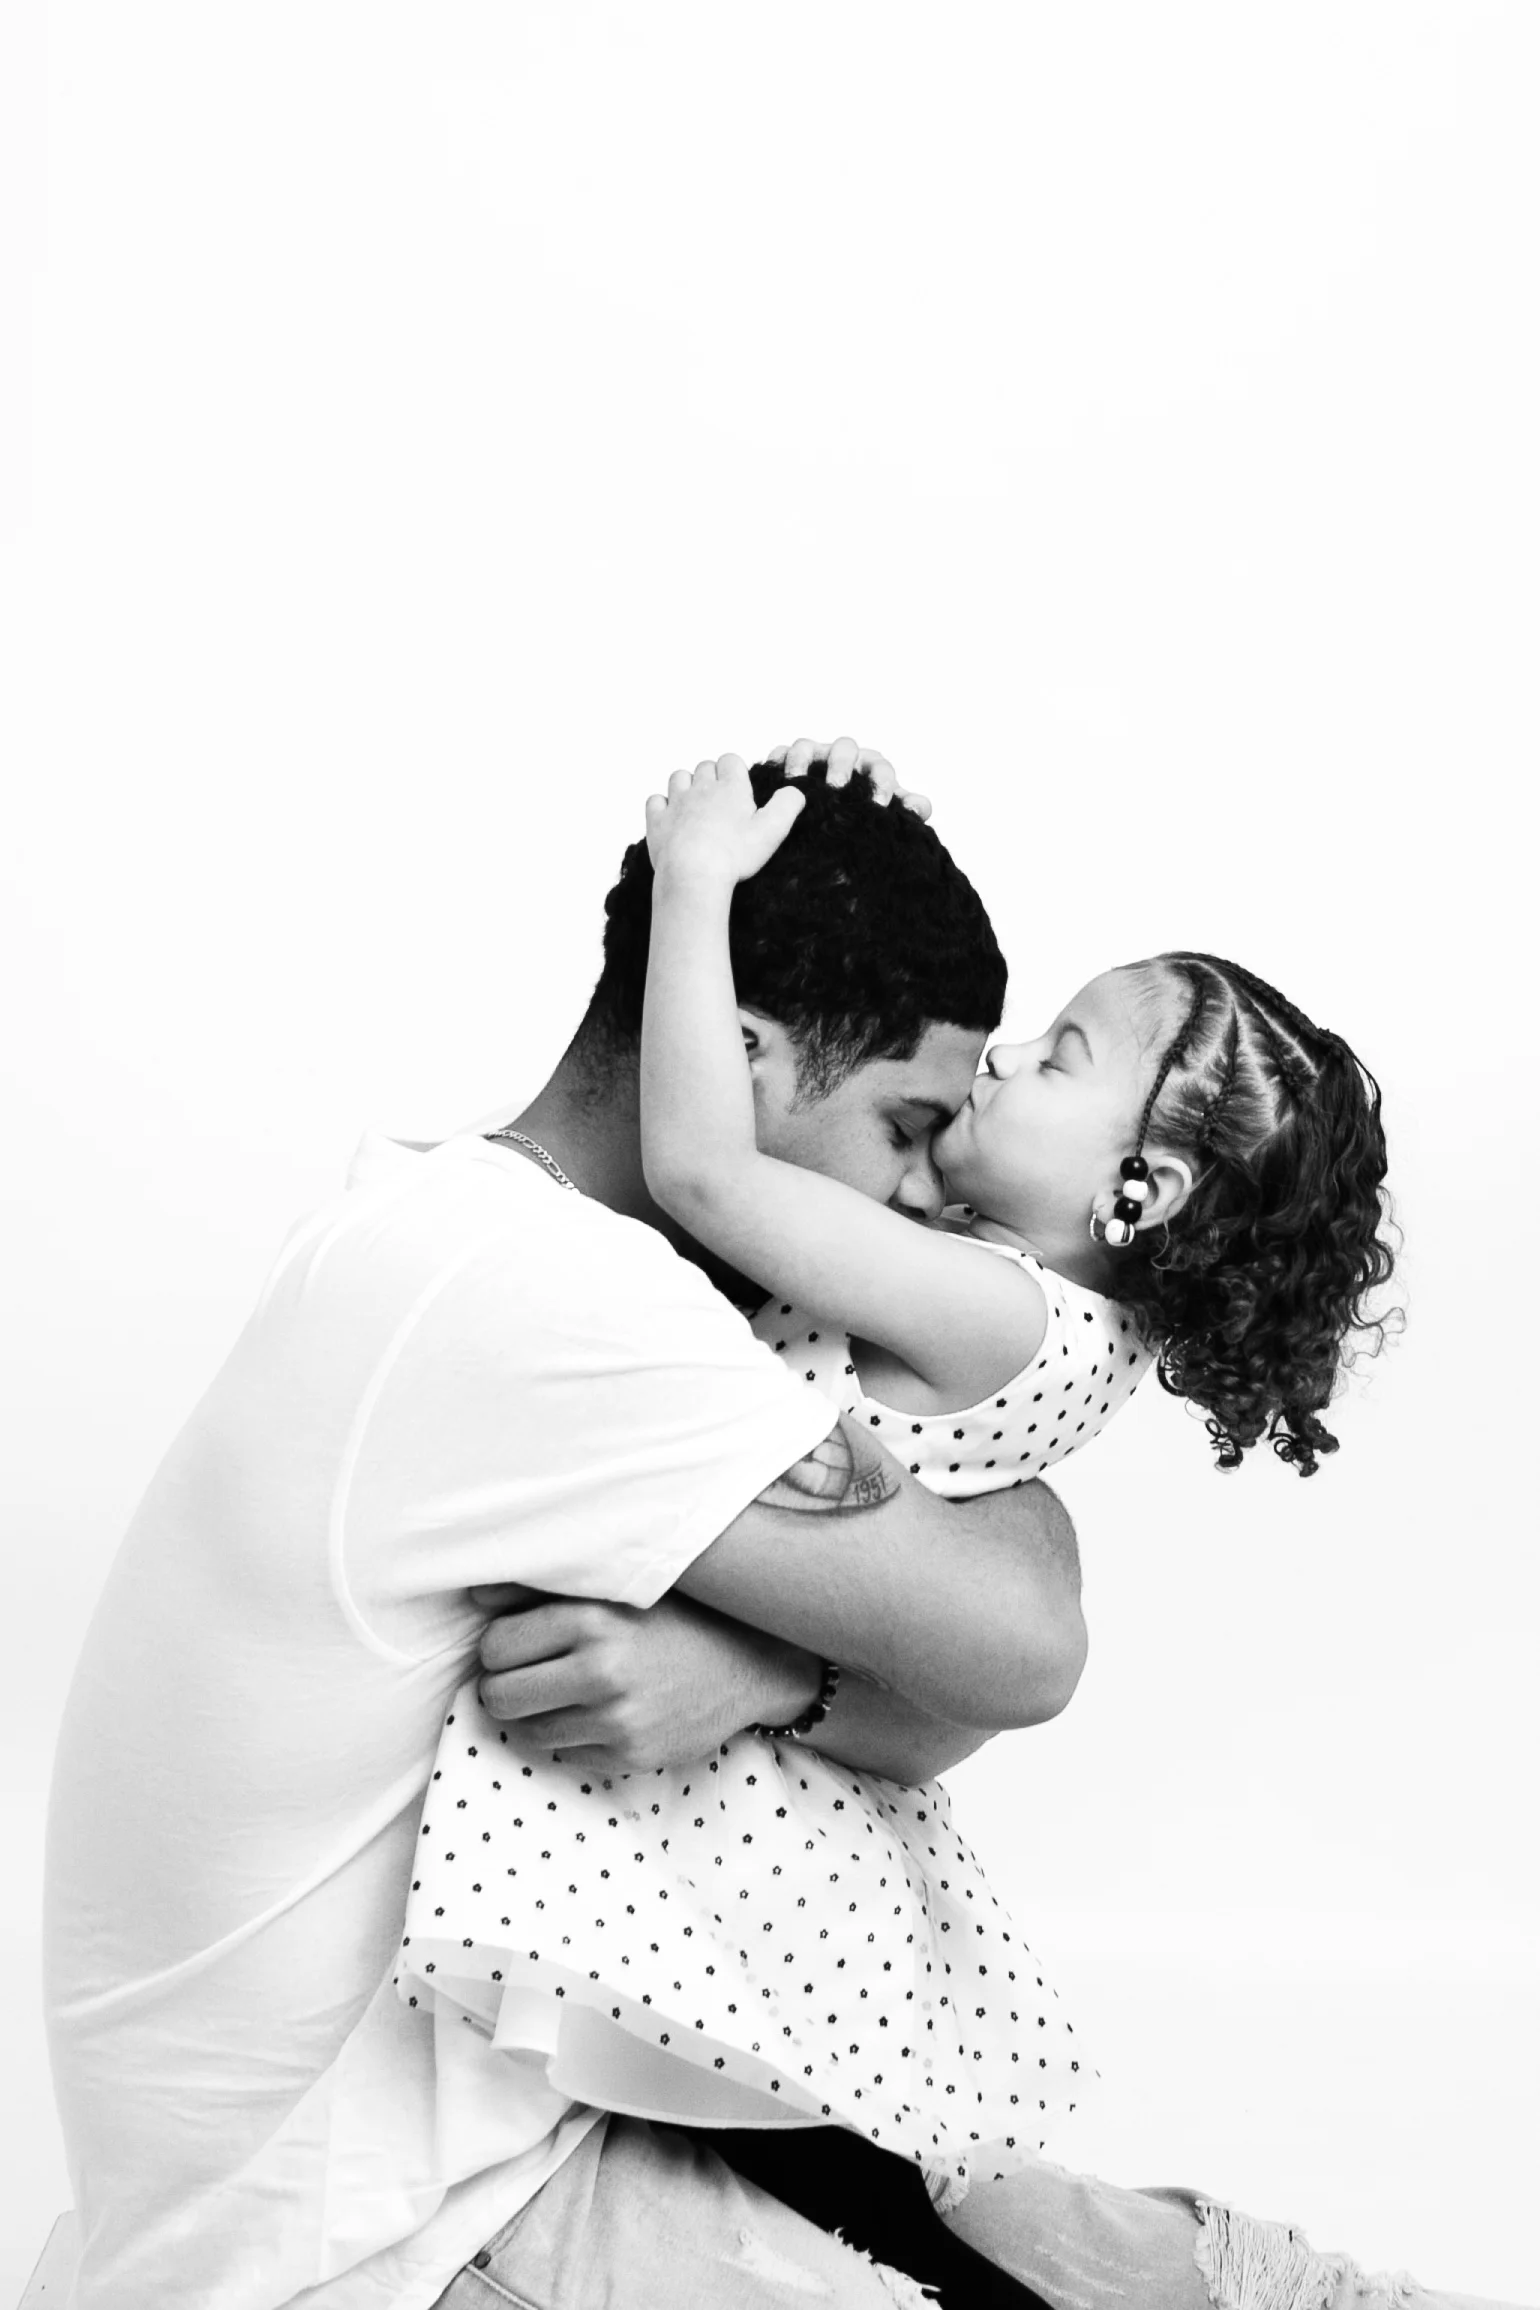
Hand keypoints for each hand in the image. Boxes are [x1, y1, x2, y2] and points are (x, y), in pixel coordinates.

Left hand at [471, 1583, 821, 1770]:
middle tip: (531, 1673)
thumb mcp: (613, 1586)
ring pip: (528, 1731)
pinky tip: (602, 1711)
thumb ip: (539, 1588)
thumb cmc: (672, 1614)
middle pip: (499, 1696)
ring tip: (570, 1690)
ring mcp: (617, 1719)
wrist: (748, 1661)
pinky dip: (573, 1736)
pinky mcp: (630, 1755)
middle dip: (506, 1687)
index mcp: (591, 1618)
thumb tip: (473, 1595)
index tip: (521, 1642)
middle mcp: (602, 1670)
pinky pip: (565, 1754)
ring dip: (538, 1714)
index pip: (494, 1647)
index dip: (501, 1647)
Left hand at [644, 753, 805, 882]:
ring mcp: (676, 803)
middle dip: (712, 778)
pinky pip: (655, 801)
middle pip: (705, 767)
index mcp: (730, 788)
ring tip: (697, 806)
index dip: (735, 771)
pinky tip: (671, 817)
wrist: (694, 875)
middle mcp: (701, 788)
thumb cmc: (735, 855)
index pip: (731, 760)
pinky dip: (662, 805)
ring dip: (687, 786)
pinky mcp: (658, 821)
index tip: (740, 789)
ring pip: (679, 778)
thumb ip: (788, 805)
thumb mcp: (773, 830)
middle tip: (721, 803)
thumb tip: (795, 791)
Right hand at [766, 735, 932, 821]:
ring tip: (800, 784)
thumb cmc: (861, 814)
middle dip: (841, 766)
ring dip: (805, 762)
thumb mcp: (885, 814)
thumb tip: (921, 807)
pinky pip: (781, 754)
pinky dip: (780, 763)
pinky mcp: (786, 763)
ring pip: (808, 747)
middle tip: (837, 788)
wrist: (826, 824)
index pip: (880, 768)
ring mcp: (813, 758)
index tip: (878, 806)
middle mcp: (842, 759)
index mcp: (870, 769)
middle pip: (845, 749)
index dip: (881, 783)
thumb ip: (906, 810)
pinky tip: (780, 781)